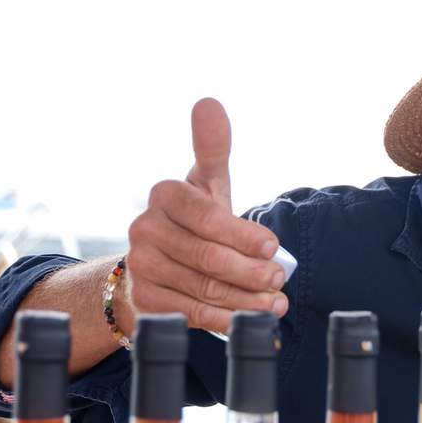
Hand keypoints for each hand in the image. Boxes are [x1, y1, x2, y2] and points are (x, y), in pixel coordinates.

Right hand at [124, 98, 290, 334]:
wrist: (157, 266)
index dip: (241, 234)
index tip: (272, 246)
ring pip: (203, 287)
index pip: (206, 215)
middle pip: (207, 256)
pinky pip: (192, 313)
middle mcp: (143, 228)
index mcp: (164, 194)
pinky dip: (226, 319)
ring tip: (276, 302)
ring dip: (245, 299)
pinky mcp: (145, 301)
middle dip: (250, 271)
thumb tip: (209, 103)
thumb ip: (213, 148)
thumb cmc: (195, 220)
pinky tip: (252, 319)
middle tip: (280, 279)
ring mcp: (141, 266)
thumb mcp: (206, 183)